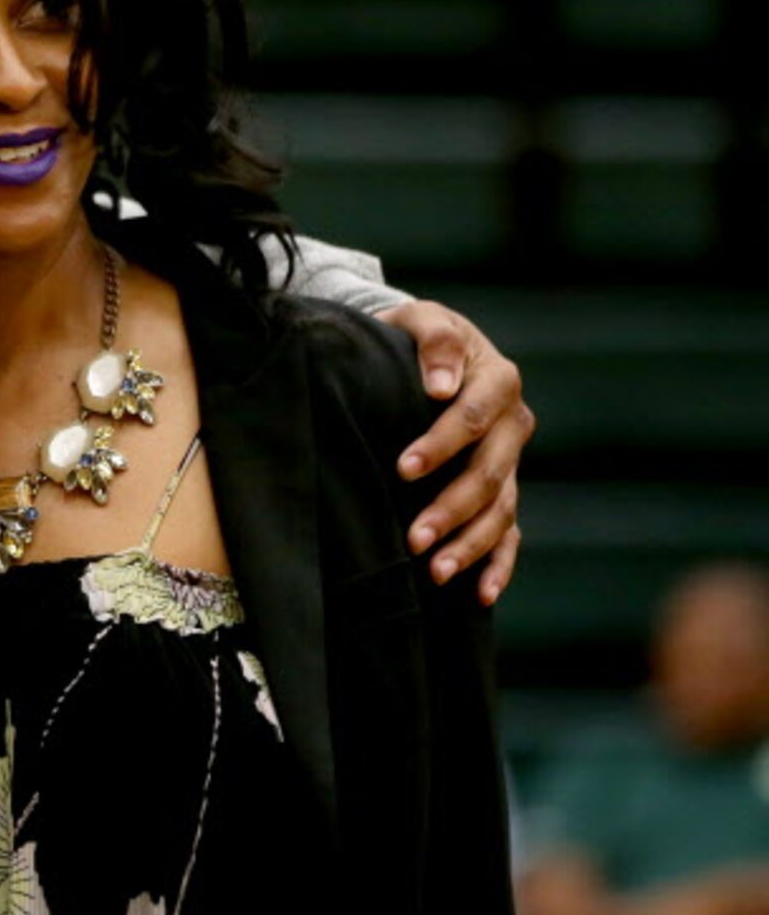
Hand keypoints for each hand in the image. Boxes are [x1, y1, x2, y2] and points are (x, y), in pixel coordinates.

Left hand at [377, 298, 531, 601]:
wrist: (430, 352)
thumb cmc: (416, 335)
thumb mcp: (422, 319)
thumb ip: (435, 341)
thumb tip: (443, 385)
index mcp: (498, 381)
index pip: (471, 418)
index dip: (439, 444)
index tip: (403, 467)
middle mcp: (512, 426)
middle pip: (489, 474)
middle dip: (451, 508)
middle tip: (413, 538)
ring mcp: (511, 462)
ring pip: (500, 511)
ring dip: (470, 544)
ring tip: (434, 572)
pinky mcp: (503, 490)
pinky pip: (509, 534)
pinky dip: (498, 565)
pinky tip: (482, 595)